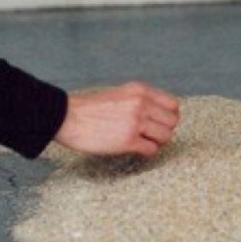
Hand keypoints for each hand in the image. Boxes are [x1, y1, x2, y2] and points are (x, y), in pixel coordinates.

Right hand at [54, 81, 181, 157]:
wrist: (67, 117)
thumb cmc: (88, 108)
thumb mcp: (119, 94)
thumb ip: (139, 100)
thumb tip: (157, 114)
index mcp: (139, 90)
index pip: (172, 104)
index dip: (168, 116)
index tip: (159, 122)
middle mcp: (141, 104)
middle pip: (172, 121)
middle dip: (163, 130)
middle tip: (150, 134)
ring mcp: (135, 122)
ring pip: (165, 136)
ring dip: (156, 142)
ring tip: (142, 141)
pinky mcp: (128, 140)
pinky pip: (151, 149)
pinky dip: (145, 151)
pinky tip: (134, 148)